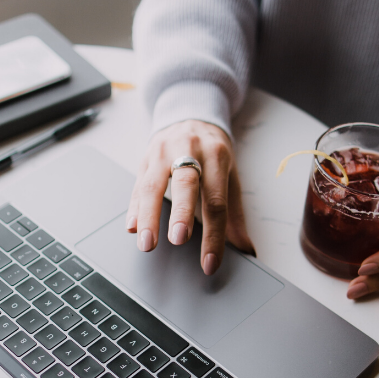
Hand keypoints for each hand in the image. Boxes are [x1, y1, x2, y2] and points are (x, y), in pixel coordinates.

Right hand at [126, 120, 254, 273]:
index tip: (210, 263)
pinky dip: (133, 207)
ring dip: (149, 215)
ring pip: (153, 184)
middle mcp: (189, 151)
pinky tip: (132, 226)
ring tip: (146, 242)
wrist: (190, 114)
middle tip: (178, 240)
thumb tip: (246, 250)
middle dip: (181, 213)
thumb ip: (234, 214)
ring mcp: (163, 152)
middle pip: (185, 183)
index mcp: (216, 157)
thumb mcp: (230, 175)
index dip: (214, 235)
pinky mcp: (145, 157)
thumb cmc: (212, 150)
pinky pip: (137, 184)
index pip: (216, 201)